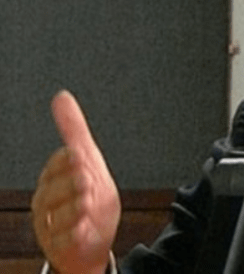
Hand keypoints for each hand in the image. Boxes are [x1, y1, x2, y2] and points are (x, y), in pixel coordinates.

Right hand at [31, 91, 120, 273]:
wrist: (96, 238)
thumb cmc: (89, 196)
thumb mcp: (88, 160)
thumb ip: (74, 131)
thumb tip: (61, 97)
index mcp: (53, 178)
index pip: (54, 166)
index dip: (65, 161)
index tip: (77, 153)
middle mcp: (47, 201)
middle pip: (53, 191)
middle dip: (69, 184)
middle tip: (85, 178)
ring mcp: (51, 225)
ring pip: (57, 216)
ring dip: (73, 208)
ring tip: (86, 202)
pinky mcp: (60, 246)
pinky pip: (62, 241)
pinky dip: (72, 235)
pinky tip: (81, 228)